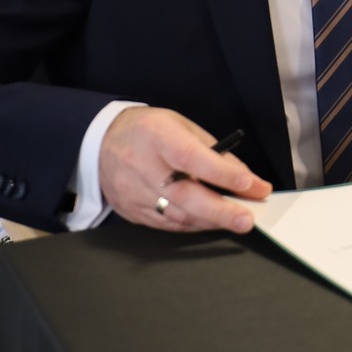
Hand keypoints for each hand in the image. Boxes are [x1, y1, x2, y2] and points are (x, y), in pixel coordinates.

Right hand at [99, 106, 270, 232]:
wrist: (100, 142)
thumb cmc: (148, 131)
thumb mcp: (182, 126)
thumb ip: (213, 152)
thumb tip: (244, 178)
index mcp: (157, 136)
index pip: (192, 158)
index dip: (222, 174)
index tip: (251, 185)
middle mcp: (142, 166)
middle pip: (184, 196)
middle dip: (220, 211)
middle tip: (247, 220)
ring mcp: (133, 192)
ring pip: (177, 215)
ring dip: (210, 221)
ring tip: (236, 221)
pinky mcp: (131, 210)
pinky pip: (166, 224)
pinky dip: (192, 225)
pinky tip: (210, 223)